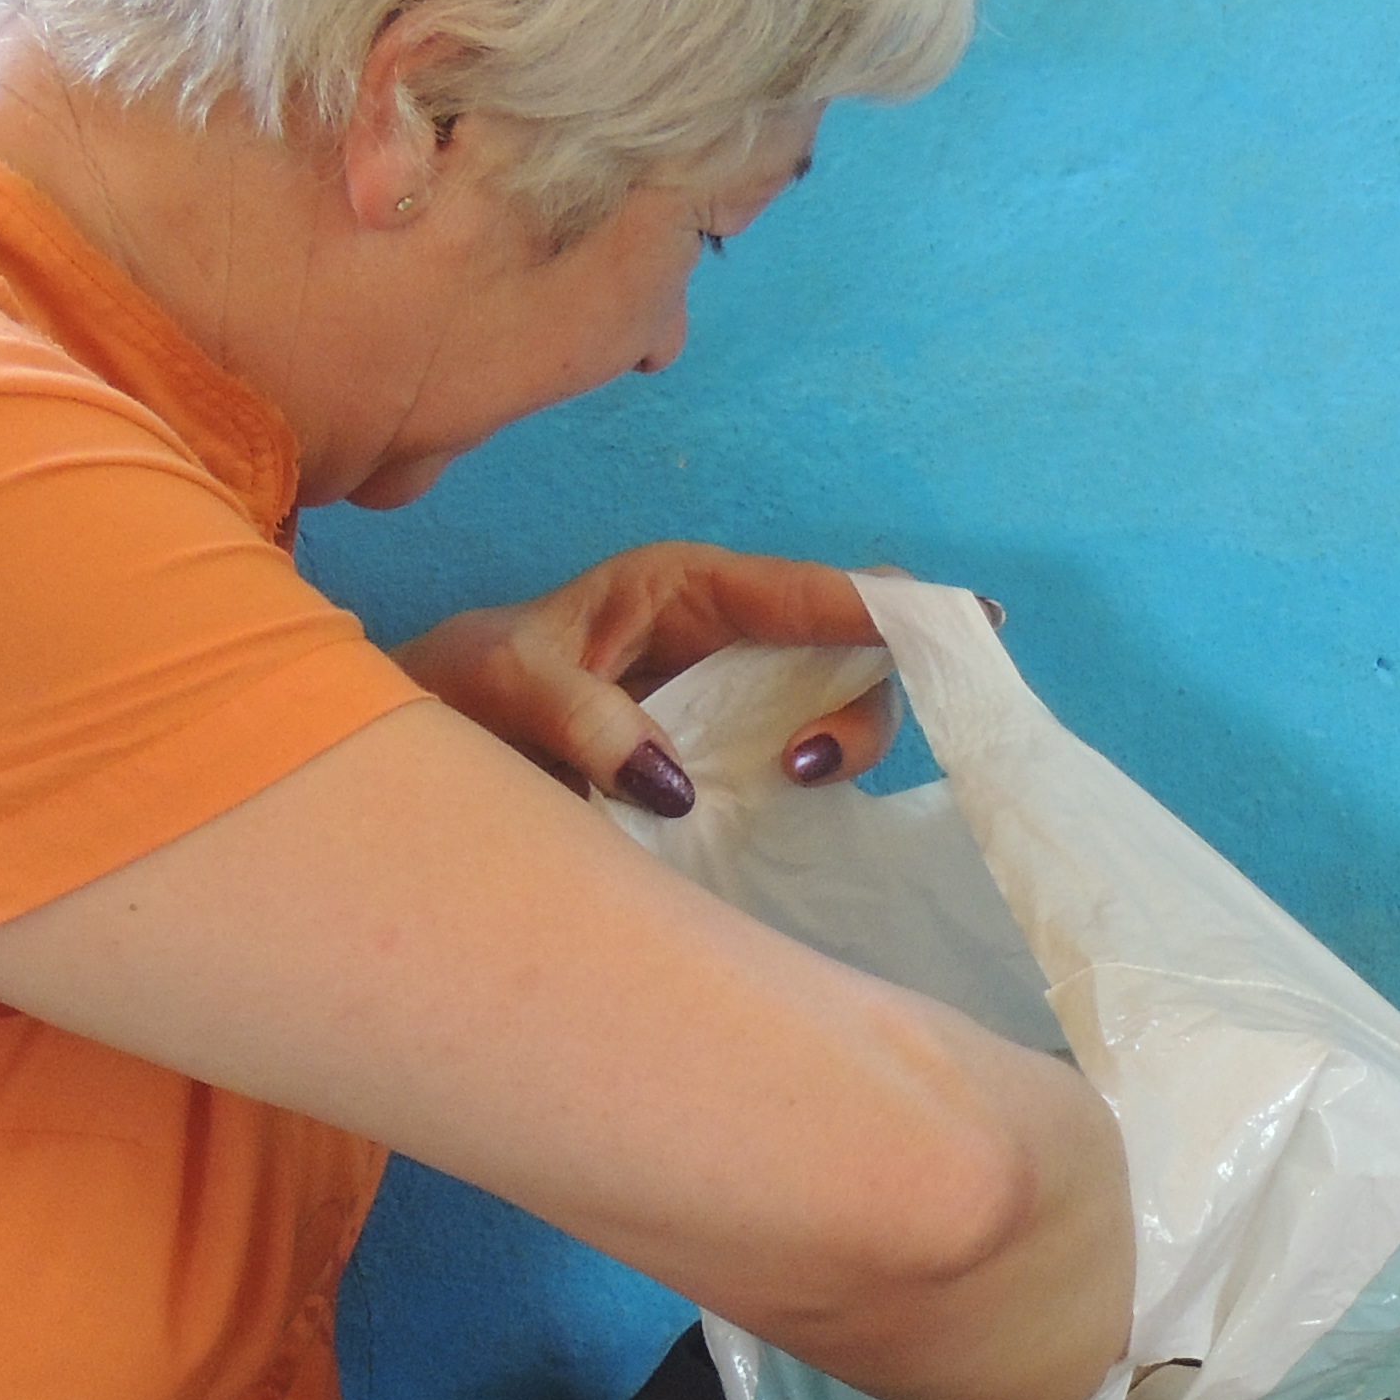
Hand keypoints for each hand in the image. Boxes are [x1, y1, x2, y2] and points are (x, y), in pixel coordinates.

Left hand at [393, 543, 928, 814]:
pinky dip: (810, 791)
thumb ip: (580, 716)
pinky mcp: (728, 756)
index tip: (967, 624)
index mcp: (687, 586)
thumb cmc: (466, 685)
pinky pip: (799, 764)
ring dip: (839, 748)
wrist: (431, 734)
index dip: (892, 606)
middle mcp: (728, 634)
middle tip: (810, 763)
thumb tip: (673, 781)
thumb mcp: (505, 684)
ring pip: (839, 708)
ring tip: (789, 783)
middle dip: (865, 697)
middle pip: (852, 649)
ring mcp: (734, 697)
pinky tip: (782, 813)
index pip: (809, 587)